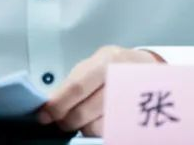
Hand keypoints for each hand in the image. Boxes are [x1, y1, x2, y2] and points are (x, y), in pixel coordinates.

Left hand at [37, 46, 163, 136]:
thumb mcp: (94, 64)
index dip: (58, 104)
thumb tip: (50, 105)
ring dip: (82, 127)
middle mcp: (121, 79)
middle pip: (85, 111)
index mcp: (107, 61)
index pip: (76, 87)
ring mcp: (131, 100)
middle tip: (61, 120)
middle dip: (67, 120)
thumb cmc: (114, 66)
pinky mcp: (136, 118)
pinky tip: (95, 121)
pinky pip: (108, 132)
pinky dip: (97, 130)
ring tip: (81, 118)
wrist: (148, 68)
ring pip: (96, 126)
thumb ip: (74, 83)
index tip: (45, 115)